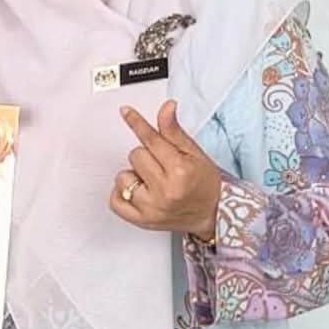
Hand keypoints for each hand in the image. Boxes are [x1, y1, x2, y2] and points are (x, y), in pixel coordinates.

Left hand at [110, 100, 221, 240]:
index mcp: (179, 171)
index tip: (125, 111)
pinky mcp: (141, 221)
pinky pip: (115, 201)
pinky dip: (121, 193)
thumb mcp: (194, 153)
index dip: (137, 122)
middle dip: (147, 156)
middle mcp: (164, 191)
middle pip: (135, 154)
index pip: (151, 139)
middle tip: (163, 165)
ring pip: (123, 176)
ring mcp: (151, 208)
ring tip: (153, 181)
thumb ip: (174, 131)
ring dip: (134, 175)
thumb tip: (166, 107)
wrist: (213, 214)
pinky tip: (137, 191)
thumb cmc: (205, 184)